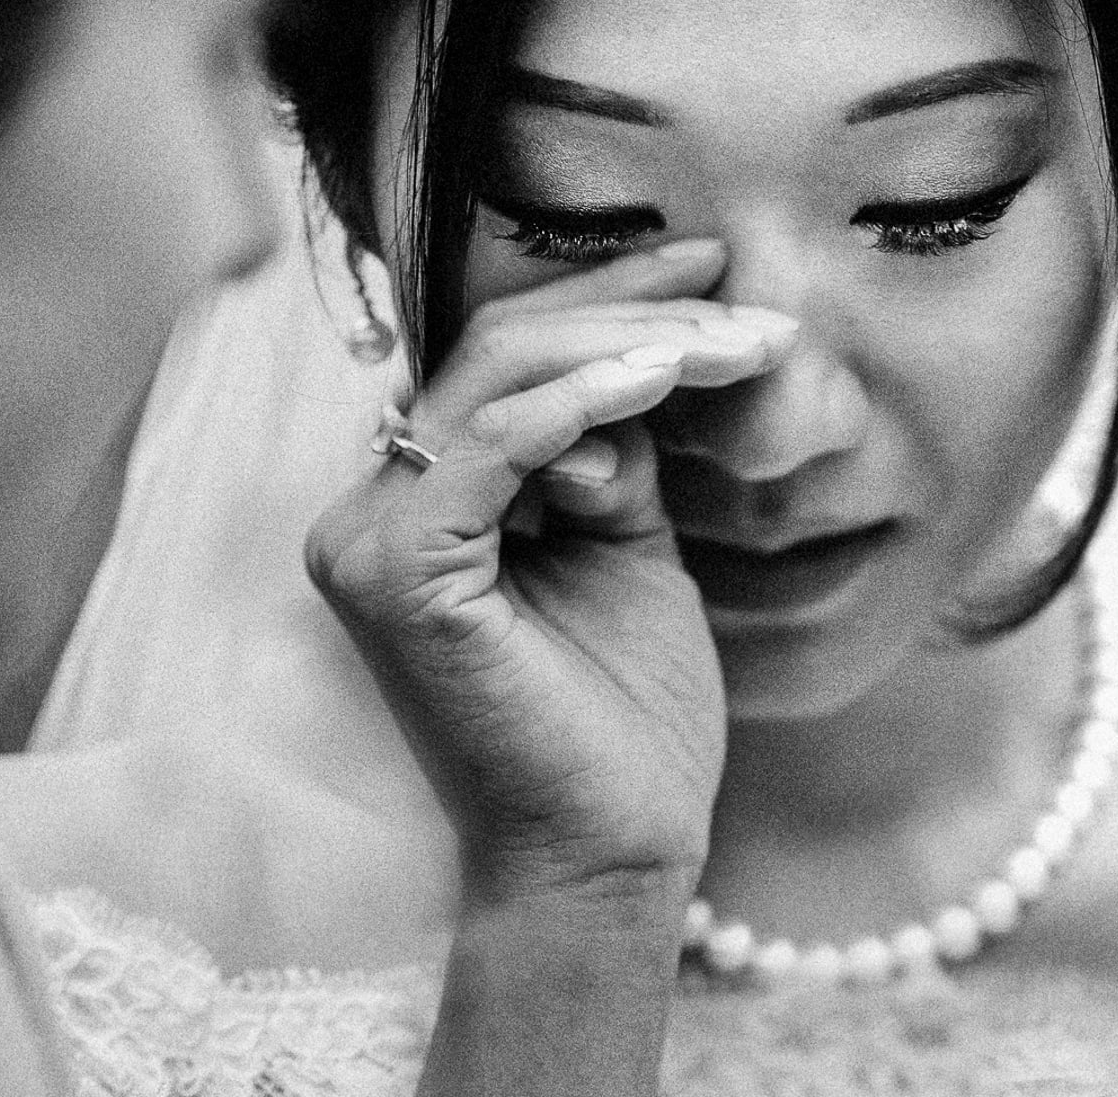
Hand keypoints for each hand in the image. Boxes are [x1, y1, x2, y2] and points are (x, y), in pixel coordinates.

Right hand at [306, 237, 795, 899]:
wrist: (615, 848)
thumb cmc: (624, 714)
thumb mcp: (630, 543)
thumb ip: (612, 449)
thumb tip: (631, 361)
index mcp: (417, 503)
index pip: (501, 363)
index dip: (606, 299)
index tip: (712, 269)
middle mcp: (371, 511)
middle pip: (496, 356)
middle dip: (634, 318)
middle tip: (749, 319)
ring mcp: (369, 540)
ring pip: (495, 383)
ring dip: (627, 351)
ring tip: (734, 350)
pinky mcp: (394, 575)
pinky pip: (486, 450)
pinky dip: (575, 406)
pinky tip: (659, 385)